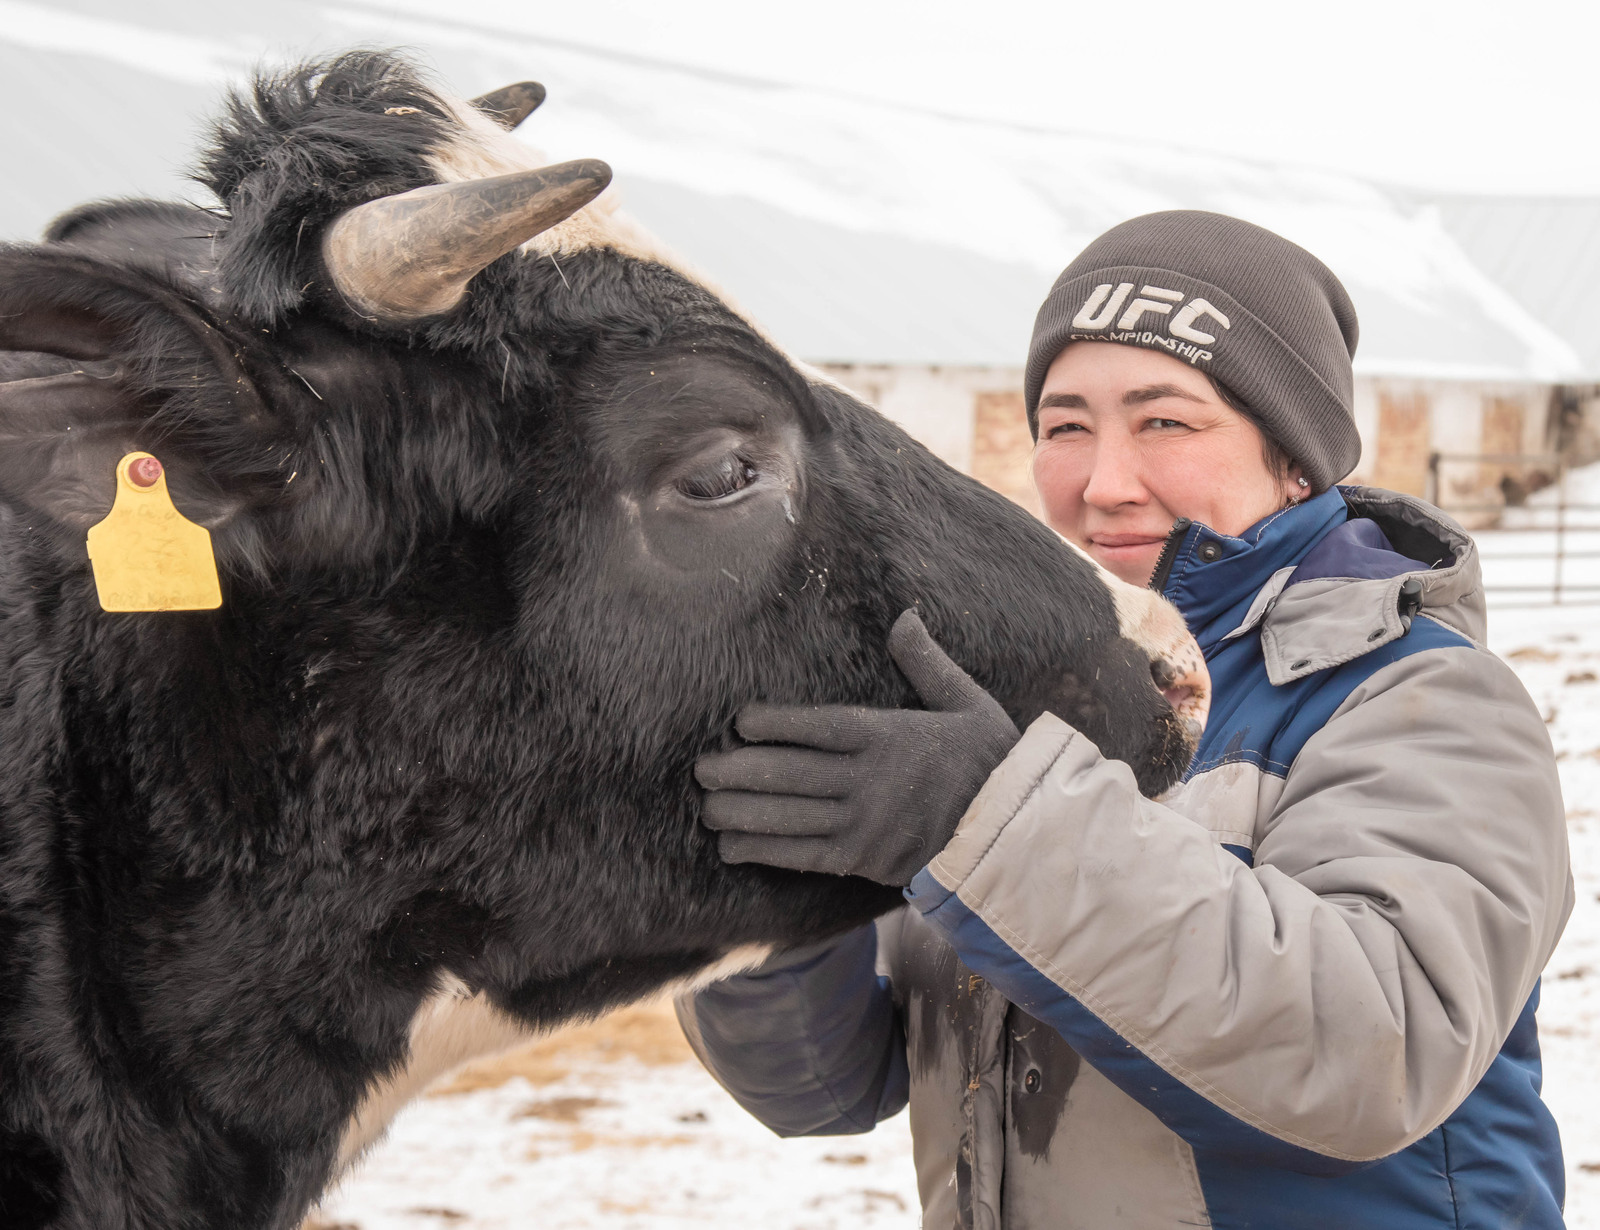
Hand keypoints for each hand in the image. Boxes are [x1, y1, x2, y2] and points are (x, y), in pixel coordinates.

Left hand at [695, 610, 1021, 885]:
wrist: (1016, 834)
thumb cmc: (991, 763)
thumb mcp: (967, 703)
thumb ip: (927, 662)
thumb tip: (905, 616)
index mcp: (891, 737)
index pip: (821, 727)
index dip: (776, 725)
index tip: (740, 722)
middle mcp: (871, 780)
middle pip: (793, 773)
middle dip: (741, 772)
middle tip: (701, 769)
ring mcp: (865, 824)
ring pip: (790, 816)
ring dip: (742, 812)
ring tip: (706, 807)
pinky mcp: (864, 861)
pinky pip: (803, 856)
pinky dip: (764, 851)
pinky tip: (731, 846)